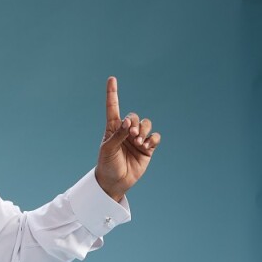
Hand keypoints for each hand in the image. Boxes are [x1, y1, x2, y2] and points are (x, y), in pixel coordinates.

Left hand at [94, 77, 160, 201]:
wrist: (114, 182)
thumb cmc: (107, 165)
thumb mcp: (108, 149)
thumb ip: (118, 134)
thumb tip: (128, 122)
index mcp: (112, 129)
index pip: (113, 108)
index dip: (112, 93)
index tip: (111, 79)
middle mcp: (125, 132)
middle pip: (134, 116)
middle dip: (134, 123)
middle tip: (131, 135)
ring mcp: (137, 139)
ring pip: (146, 124)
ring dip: (144, 130)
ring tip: (138, 142)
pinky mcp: (147, 149)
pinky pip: (154, 137)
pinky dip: (152, 139)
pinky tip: (146, 146)